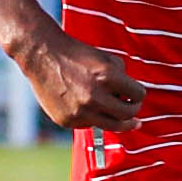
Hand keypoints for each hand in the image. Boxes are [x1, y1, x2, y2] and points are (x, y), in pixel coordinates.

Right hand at [18, 27, 144, 131]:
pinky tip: (89, 107)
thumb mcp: (105, 58)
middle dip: (134, 111)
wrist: (43, 56)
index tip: (136, 96)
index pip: (138, 95)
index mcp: (107, 77)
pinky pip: (90, 124)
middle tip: (134, 111)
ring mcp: (80, 111)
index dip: (139, 95)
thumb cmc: (75, 54)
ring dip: (122, 123)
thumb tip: (131, 95)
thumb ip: (121, 77)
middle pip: (128, 114)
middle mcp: (94, 96)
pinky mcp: (68, 120)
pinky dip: (93, 117)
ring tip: (128, 123)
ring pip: (112, 126)